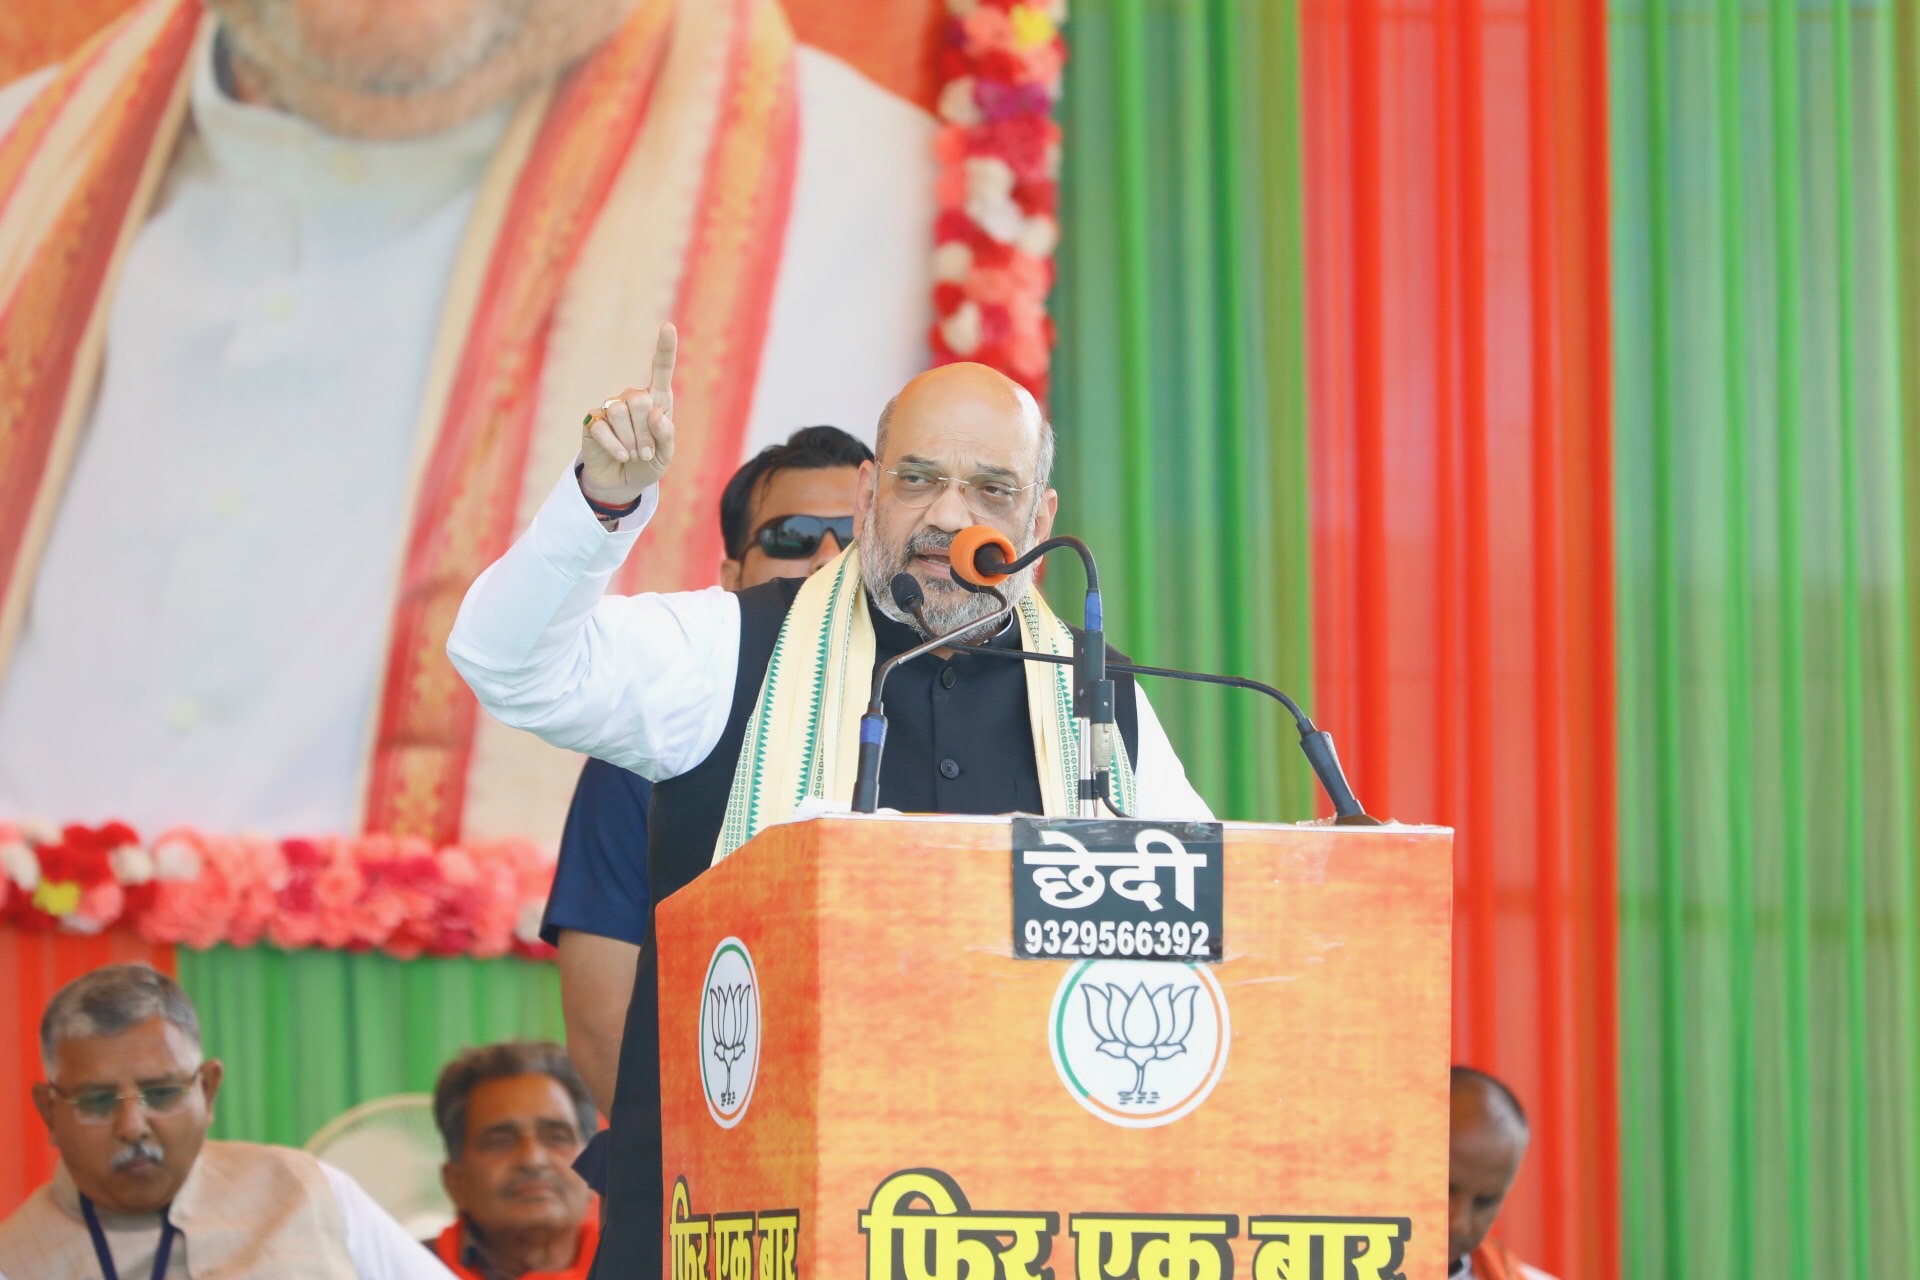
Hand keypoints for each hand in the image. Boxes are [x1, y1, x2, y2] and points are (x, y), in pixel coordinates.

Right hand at [580, 323, 677, 507]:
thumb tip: (657, 414)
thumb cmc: (648, 464)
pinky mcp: (593, 421)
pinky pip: (602, 427)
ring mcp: (611, 407)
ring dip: (631, 440)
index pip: (661, 368)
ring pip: (620, 411)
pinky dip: (615, 445)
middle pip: (640, 399)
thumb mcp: (666, 456)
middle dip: (646, 432)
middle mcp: (633, 398)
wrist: (622, 484)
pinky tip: (621, 456)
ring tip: (634, 455)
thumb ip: (667, 435)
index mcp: (657, 400)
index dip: (665, 348)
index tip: (668, 326)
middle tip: (647, 452)